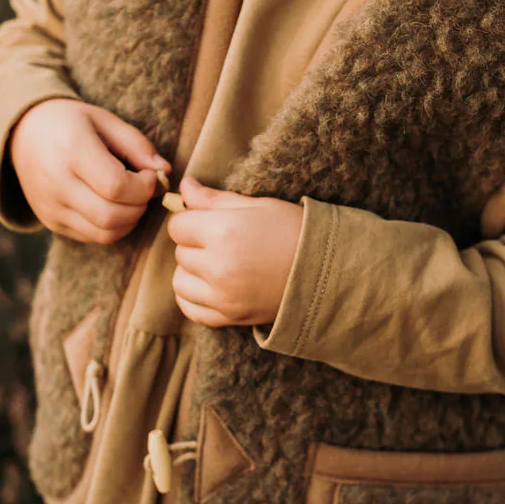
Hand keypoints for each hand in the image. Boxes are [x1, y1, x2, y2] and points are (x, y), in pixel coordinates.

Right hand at [9, 99, 170, 242]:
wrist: (23, 133)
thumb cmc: (71, 123)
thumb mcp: (105, 121)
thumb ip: (138, 146)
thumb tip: (164, 172)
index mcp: (71, 150)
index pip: (116, 186)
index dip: (144, 186)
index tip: (148, 175)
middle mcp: (56, 183)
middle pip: (111, 215)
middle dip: (139, 206)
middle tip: (142, 190)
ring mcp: (51, 207)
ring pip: (104, 233)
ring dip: (129, 220)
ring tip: (130, 198)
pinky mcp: (51, 222)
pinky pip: (92, 237)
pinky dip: (112, 228)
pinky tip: (113, 206)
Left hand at [166, 175, 302, 328]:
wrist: (326, 271)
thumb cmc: (293, 231)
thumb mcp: (257, 206)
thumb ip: (214, 199)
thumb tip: (184, 186)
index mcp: (224, 232)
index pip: (178, 225)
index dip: (191, 220)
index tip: (208, 221)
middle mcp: (218, 266)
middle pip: (180, 252)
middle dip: (194, 244)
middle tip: (221, 241)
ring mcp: (223, 296)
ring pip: (180, 281)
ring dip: (192, 271)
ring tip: (216, 263)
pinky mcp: (229, 317)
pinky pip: (191, 309)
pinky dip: (194, 298)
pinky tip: (210, 286)